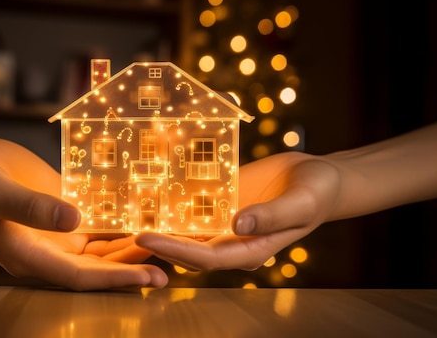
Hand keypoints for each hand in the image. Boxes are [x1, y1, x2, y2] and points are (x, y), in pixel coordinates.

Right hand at [0, 138, 167, 289]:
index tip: (151, 278)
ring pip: (98, 245)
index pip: (82, 275)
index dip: (118, 279)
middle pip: (98, 265)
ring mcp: (53, 229)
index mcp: (31, 255)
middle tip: (174, 266)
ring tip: (167, 243)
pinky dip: (114, 221)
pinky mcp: (57, 206)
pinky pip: (90, 219)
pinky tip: (139, 213)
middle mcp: (47, 248)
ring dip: (129, 247)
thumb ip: (30, 207)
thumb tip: (75, 220)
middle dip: (133, 268)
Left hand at [136, 152, 339, 270]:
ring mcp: (223, 222)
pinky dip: (174, 200)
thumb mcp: (301, 202)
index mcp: (250, 250)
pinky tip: (150, 188)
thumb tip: (237, 224)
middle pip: (186, 247)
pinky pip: (194, 203)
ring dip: (159, 223)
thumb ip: (271, 216)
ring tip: (125, 211)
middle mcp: (231, 240)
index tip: (145, 237)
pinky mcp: (221, 202)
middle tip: (120, 227)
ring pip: (185, 228)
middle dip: (155, 240)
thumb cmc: (316, 192)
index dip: (174, 250)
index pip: (205, 259)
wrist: (316, 176)